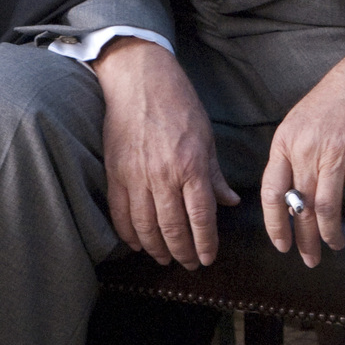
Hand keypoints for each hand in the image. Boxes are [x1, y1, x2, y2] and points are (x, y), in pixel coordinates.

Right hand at [92, 37, 238, 267]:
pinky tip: (138, 243)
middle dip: (183, 252)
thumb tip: (229, 202)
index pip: (200, 217)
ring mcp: (135, 176)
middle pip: (172, 228)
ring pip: (145, 226)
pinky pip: (120, 213)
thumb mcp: (206, 136)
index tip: (208, 258)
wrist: (140, 80)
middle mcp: (163, 175)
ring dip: (156, 248)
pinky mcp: (115, 173)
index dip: (205, 243)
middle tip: (189, 264)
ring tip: (165, 258)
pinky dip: (128, 234)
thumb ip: (215, 174)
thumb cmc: (179, 104)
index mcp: (191, 165)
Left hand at [262, 37, 344, 266]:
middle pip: (302, 208)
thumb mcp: (300, 123)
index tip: (282, 245)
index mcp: (286, 141)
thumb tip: (289, 202)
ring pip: (328, 210)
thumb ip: (291, 158)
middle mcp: (308, 149)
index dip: (276, 225)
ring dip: (330, 236)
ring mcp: (338, 154)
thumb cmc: (334, 101)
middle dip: (304, 240)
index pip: (272, 193)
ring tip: (334, 246)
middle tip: (309, 259)